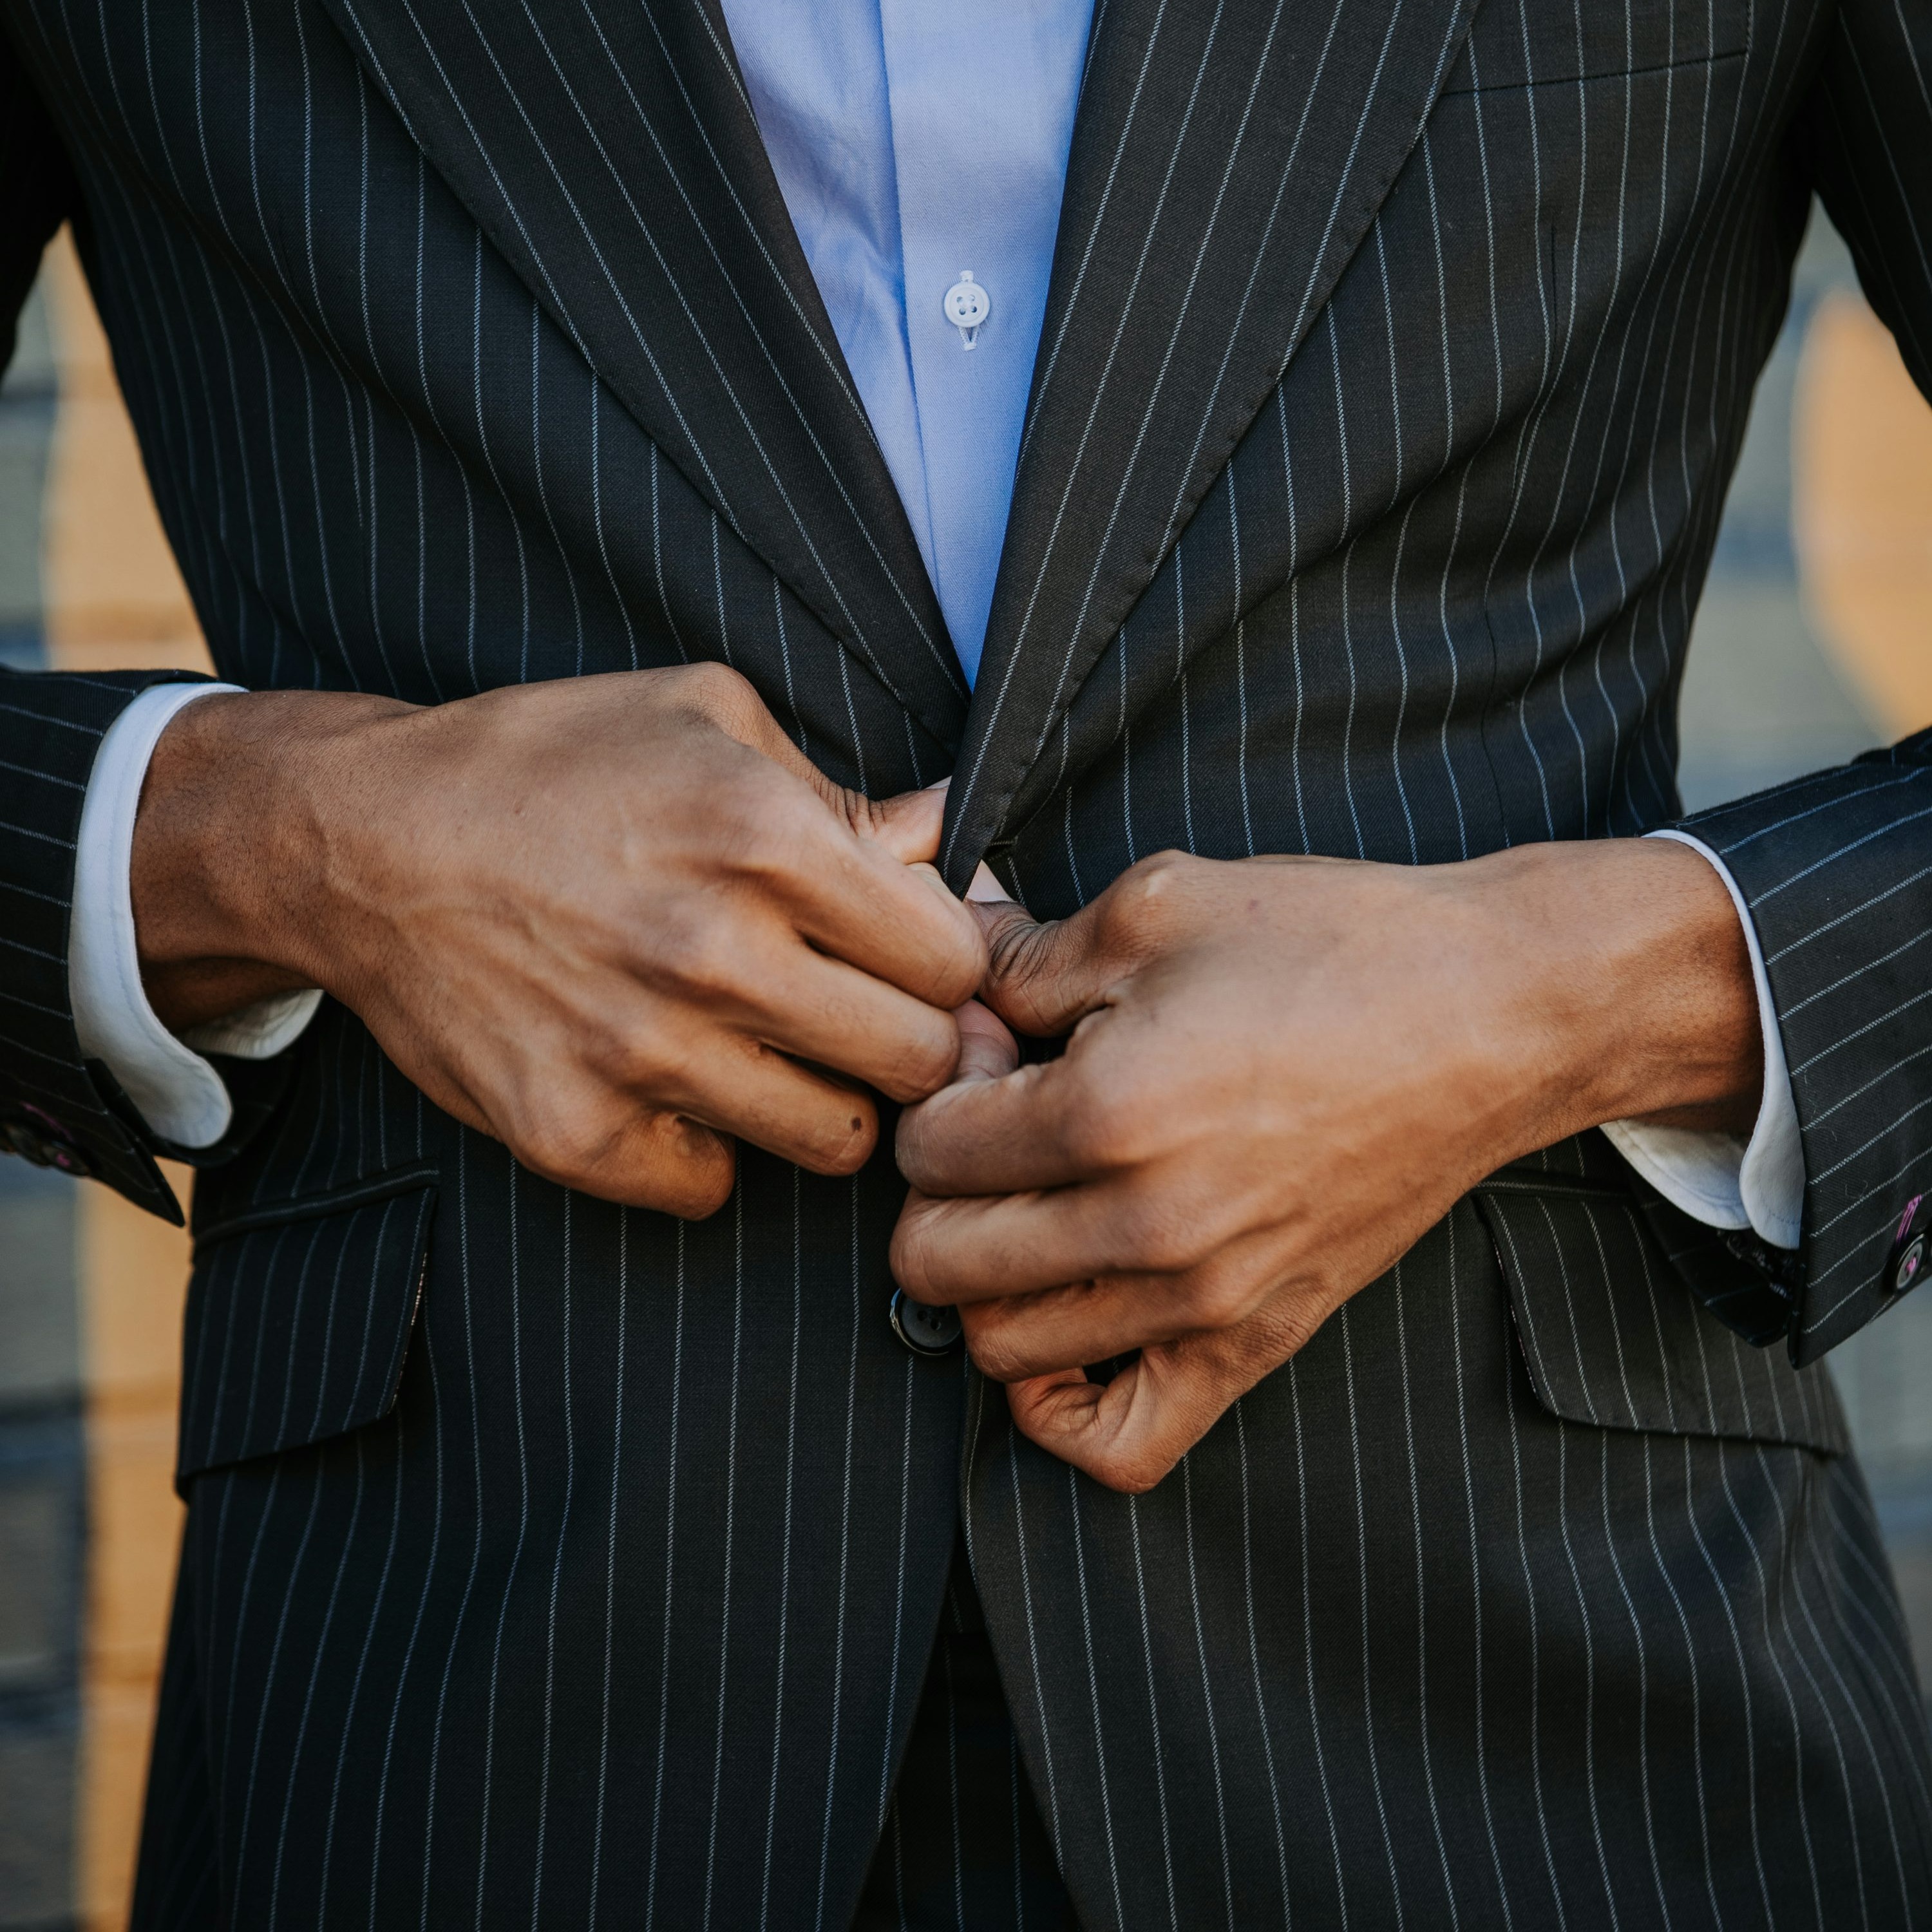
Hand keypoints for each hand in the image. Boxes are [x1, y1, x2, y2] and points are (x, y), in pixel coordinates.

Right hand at [133, 665, 984, 1214]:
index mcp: (765, 838)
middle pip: (918, 1061)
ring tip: (771, 1047)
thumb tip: (954, 850)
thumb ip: (846, 795)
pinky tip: (676, 1083)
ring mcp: (641, 1055)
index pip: (953, 961)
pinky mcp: (575, 1134)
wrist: (361, 843)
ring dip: (821, 1100)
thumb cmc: (544, 764)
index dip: (951, 963)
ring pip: (835, 1139)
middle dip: (910, 1040)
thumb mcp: (706, 718)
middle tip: (864, 1015)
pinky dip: (710, 1148)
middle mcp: (713, 952)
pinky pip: (714, 1186)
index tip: (918, 961)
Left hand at [892, 841, 1761, 1491]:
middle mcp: (1146, 1227)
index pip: (926, 1147)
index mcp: (1108, 1112)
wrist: (1496, 1015)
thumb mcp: (1159, 906)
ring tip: (1030, 1207)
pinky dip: (1062, 1404)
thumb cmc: (1336, 944)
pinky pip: (1122, 1442)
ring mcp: (1204, 1301)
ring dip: (985, 1281)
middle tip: (996, 1128)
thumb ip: (1022, 952)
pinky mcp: (1257, 1340)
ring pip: (1002, 1350)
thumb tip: (945, 965)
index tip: (993, 1049)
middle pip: (936, 1264)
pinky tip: (1065, 1327)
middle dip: (936, 1189)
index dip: (938, 1088)